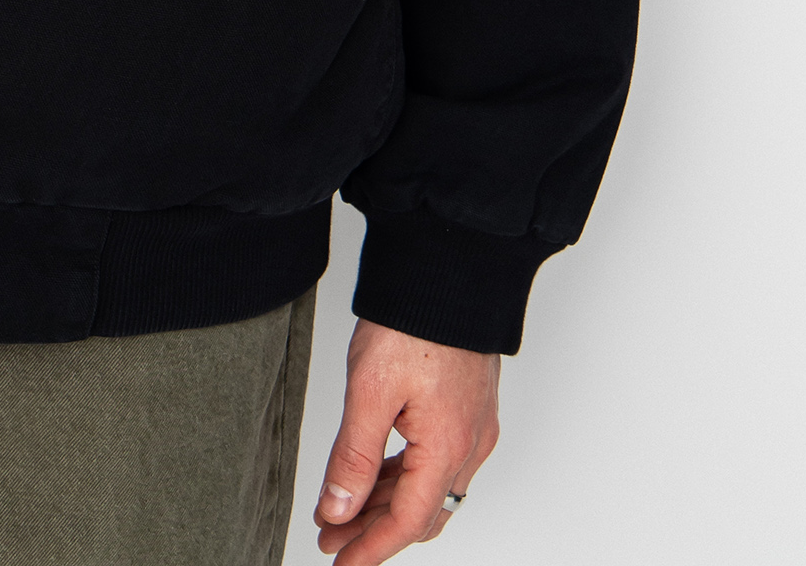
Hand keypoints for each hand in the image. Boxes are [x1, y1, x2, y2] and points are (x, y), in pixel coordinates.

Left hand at [313, 320, 499, 558]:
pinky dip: (403, 476)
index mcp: (448, 446)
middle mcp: (470, 444)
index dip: (372, 549)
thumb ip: (354, 457)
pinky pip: (438, 461)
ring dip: (386, 503)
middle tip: (331, 537)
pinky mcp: (468, 407)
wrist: (449, 268)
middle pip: (421, 511)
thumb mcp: (370, 390)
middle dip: (374, 530)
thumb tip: (338, 510)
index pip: (408, 522)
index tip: (341, 564)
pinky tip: (374, 476)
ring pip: (429, 487)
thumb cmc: (414, 320)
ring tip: (342, 510)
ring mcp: (473, 426)